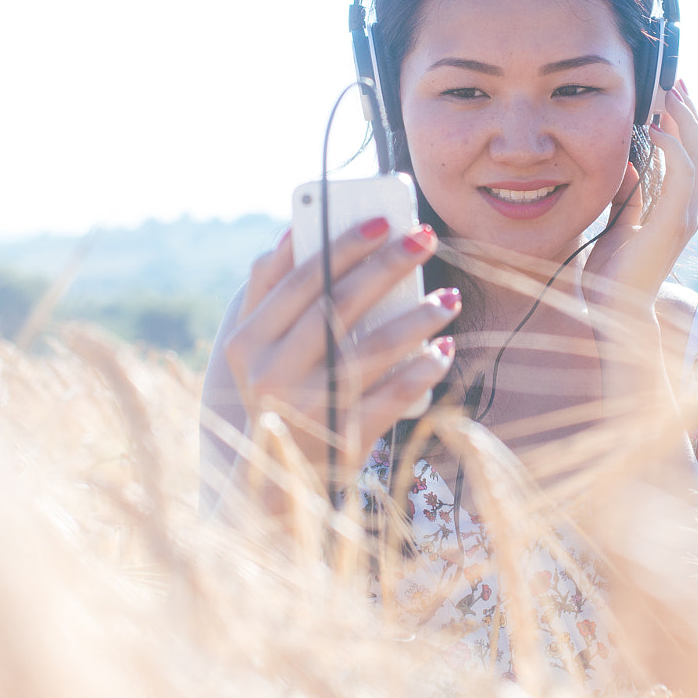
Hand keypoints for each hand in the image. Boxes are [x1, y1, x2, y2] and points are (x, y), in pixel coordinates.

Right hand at [222, 217, 460, 483]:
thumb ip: (267, 288)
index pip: (300, 280)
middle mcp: (271, 374)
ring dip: (416, 319)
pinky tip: (444, 349)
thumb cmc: (276, 390)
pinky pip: (393, 397)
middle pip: (339, 307)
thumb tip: (293, 229)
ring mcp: (309, 409)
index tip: (383, 220)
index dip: (343, 246)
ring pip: (371, 351)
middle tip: (425, 238)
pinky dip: (422, 371)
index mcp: (248, 341)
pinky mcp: (343, 439)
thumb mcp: (255, 344)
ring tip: (448, 298)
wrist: (276, 476)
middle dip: (387, 266)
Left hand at [582, 80, 697, 316]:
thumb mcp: (619, 220)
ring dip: (686, 122)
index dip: (685, 124)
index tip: (670, 94)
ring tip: (671, 94)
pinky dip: (673, 148)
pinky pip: (683, 176)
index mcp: (676, 209)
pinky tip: (657, 128)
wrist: (611, 309)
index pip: (691, 157)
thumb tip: (629, 162)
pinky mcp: (674, 225)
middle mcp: (688, 211)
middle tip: (677, 81)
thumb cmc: (612, 271)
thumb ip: (629, 193)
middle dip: (691, 114)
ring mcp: (685, 218)